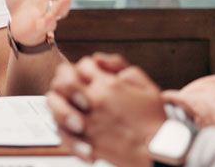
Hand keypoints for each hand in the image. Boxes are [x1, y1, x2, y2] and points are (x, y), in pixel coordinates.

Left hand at [47, 54, 166, 166]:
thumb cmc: (155, 122)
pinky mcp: (85, 140)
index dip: (86, 68)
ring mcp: (87, 120)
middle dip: (64, 81)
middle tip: (73, 90)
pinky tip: (73, 130)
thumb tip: (100, 60)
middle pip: (62, 80)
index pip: (84, 64)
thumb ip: (124, 69)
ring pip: (54, 104)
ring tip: (68, 107)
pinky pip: (61, 131)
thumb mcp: (147, 87)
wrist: (160, 153)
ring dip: (58, 103)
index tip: (91, 77)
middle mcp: (94, 100)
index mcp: (108, 84)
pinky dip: (63, 130)